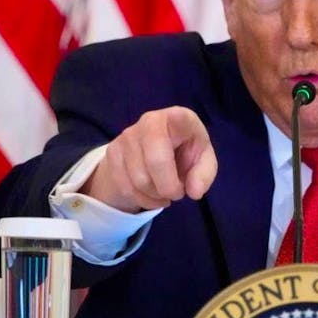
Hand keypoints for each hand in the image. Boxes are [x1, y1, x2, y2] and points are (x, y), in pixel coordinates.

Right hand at [83, 106, 217, 212]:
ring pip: (138, 180)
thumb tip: (194, 191)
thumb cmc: (185, 150)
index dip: (174, 168)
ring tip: (164, 193)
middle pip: (154, 163)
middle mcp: (149, 121)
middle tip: (177, 193)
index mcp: (176, 117)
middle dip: (167, 188)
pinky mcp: (112, 152)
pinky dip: (141, 199)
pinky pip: (125, 186)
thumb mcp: (203, 159)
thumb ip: (204, 173)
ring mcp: (127, 136)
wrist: (157, 148)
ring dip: (154, 196)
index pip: (170, 136)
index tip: (185, 181)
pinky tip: (151, 195)